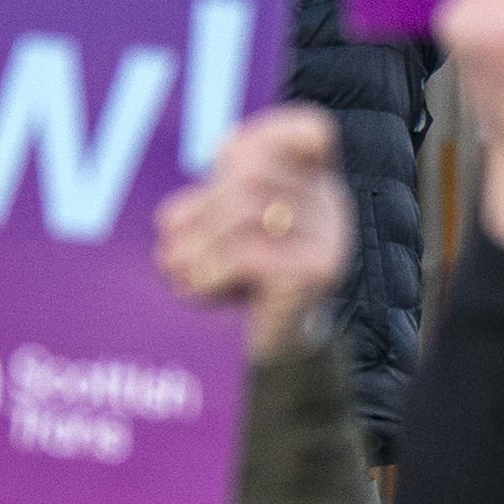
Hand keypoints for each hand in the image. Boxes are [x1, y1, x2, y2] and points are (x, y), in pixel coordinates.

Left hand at [158, 106, 353, 359]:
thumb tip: (199, 181)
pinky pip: (248, 253)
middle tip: (170, 251)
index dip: (268, 134)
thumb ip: (220, 200)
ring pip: (245, 212)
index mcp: (315, 187)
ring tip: (176, 271)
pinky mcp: (315, 274)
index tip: (227, 154)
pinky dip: (209, 272)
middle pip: (252, 175)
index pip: (309, 132)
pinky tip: (198, 290)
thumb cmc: (242, 299)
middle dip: (199, 212)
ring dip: (194, 247)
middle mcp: (332, 208)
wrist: (277, 371)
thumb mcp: (227, 237)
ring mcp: (330, 241)